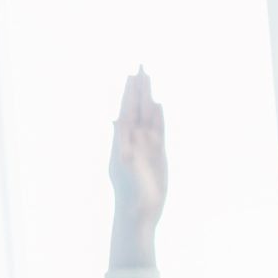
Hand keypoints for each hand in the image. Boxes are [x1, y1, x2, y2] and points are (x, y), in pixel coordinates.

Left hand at [107, 69, 167, 240]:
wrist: (139, 210)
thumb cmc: (127, 189)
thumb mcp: (123, 162)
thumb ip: (121, 139)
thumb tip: (116, 118)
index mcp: (123, 139)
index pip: (127, 109)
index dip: (129, 92)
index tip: (132, 74)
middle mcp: (135, 139)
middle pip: (139, 107)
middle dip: (140, 88)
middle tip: (141, 67)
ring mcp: (147, 145)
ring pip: (149, 115)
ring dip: (149, 98)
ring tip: (149, 81)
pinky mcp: (159, 153)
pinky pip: (160, 129)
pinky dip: (159, 116)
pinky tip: (158, 105)